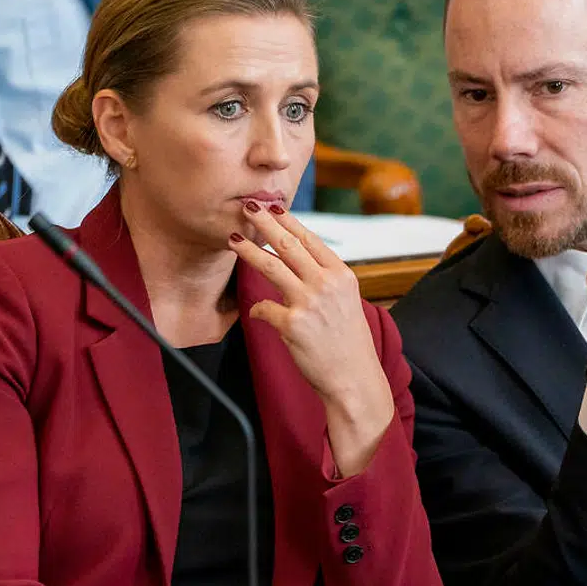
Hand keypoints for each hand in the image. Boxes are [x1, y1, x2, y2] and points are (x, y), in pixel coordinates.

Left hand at [229, 203, 394, 475]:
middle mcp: (326, 284)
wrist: (353, 378)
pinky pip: (263, 308)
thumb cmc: (348, 343)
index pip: (310, 239)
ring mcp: (308, 302)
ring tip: (232, 239)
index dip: (288, 221)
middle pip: (288, 245)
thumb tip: (295, 262)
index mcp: (341, 275)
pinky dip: (256, 309)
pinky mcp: (291, 324)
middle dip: (265, 223)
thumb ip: (324, 280)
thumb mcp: (346, 302)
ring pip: (271, 267)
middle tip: (247, 206)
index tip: (272, 207)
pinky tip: (255, 311)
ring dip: (249, 251)